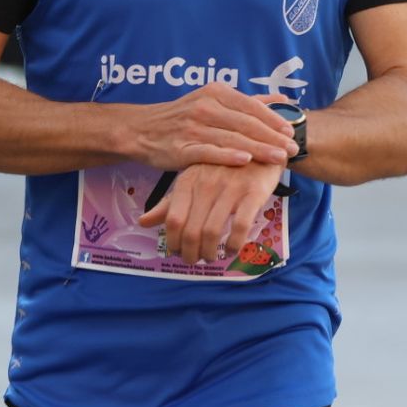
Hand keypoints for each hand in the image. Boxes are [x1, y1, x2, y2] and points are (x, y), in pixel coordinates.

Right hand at [127, 82, 297, 170]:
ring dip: (258, 149)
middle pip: (246, 123)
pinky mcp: (181, 147)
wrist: (141, 130)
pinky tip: (245, 161)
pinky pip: (209, 151)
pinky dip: (228, 155)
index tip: (292, 132)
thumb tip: (282, 98)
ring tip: (279, 158)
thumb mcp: (213, 101)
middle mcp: (205, 106)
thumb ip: (248, 101)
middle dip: (272, 137)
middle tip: (293, 149)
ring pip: (232, 138)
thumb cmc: (182, 117)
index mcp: (215, 92)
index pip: (251, 105)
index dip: (274, 119)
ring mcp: (192, 127)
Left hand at [138, 160, 284, 265]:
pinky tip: (233, 249)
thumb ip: (170, 203)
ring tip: (211, 257)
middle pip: (191, 230)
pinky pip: (240, 225)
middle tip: (194, 260)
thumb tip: (143, 222)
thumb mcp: (194, 180)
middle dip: (190, 253)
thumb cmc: (224, 166)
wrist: (263, 146)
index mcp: (188, 180)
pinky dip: (234, 244)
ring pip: (213, 231)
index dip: (173, 242)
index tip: (177, 252)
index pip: (173, 219)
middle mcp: (207, 184)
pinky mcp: (254, 192)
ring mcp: (231, 188)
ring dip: (210, 252)